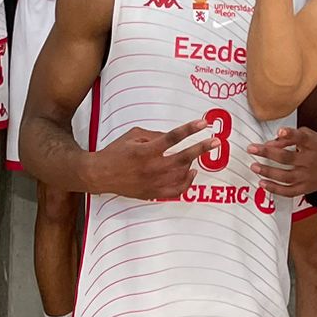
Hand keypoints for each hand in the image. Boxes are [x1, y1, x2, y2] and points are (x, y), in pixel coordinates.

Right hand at [95, 122, 212, 200]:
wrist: (101, 175)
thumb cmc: (116, 152)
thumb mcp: (133, 135)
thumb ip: (154, 134)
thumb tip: (173, 137)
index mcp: (146, 150)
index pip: (172, 138)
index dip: (189, 130)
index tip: (203, 123)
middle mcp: (151, 167)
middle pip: (182, 158)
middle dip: (201, 149)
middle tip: (216, 141)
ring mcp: (153, 183)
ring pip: (182, 175)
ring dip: (193, 163)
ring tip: (198, 154)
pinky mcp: (152, 193)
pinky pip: (176, 191)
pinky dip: (187, 182)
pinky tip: (191, 173)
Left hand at [246, 126, 316, 199]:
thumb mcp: (309, 136)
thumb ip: (291, 138)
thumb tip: (270, 143)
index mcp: (313, 144)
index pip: (302, 138)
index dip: (291, 135)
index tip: (280, 131)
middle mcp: (311, 161)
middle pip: (287, 158)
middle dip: (268, 153)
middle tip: (253, 149)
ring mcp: (308, 177)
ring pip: (285, 176)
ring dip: (268, 172)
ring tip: (254, 166)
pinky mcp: (305, 188)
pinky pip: (288, 191)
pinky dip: (274, 189)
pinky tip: (263, 183)